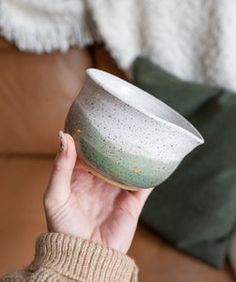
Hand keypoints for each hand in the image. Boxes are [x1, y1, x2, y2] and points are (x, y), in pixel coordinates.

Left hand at [44, 131, 152, 252]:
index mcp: (81, 176)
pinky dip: (150, 173)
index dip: (91, 135)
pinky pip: (144, 184)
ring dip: (135, 154)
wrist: (85, 257)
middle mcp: (100, 180)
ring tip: (141, 135)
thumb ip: (60, 166)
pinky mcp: (132, 202)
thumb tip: (63, 136)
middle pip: (110, 156)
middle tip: (124, 121)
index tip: (97, 117)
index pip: (87, 150)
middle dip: (116, 141)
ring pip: (128, 167)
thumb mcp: (55, 195)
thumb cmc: (64, 228)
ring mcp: (117, 190)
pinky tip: (155, 159)